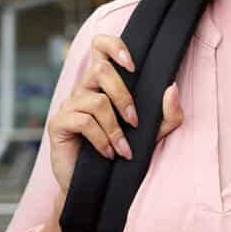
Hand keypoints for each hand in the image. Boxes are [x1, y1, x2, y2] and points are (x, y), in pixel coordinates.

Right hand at [47, 33, 184, 193]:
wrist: (96, 185)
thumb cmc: (124, 152)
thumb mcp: (155, 134)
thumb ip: (169, 114)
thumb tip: (172, 87)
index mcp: (104, 83)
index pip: (100, 46)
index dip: (114, 45)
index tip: (132, 64)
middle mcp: (84, 88)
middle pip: (100, 69)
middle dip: (123, 96)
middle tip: (135, 121)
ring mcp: (69, 104)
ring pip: (96, 101)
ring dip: (115, 128)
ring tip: (123, 149)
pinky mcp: (58, 123)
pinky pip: (84, 122)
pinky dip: (102, 139)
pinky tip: (108, 154)